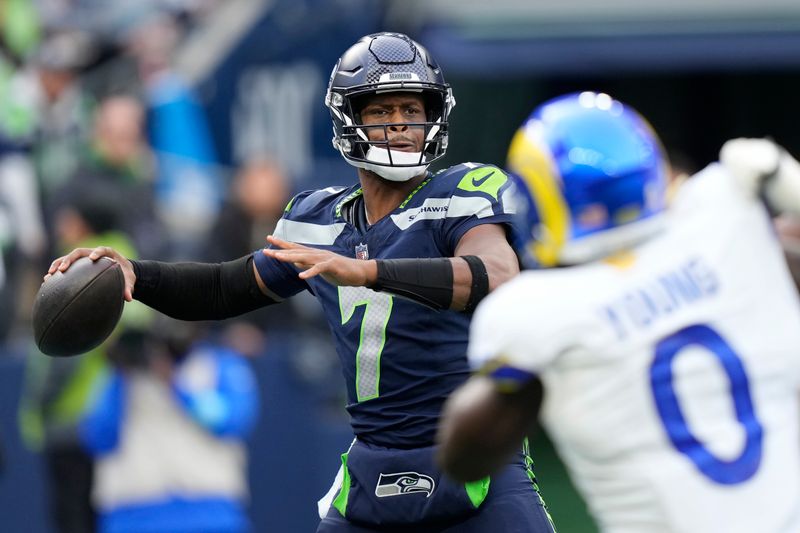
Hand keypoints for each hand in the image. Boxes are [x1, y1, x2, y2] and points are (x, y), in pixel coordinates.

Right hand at [46, 246, 135, 301]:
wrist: (121, 271)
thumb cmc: (125, 275)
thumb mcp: (129, 280)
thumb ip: (129, 288)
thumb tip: (128, 298)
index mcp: (109, 253)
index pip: (102, 250)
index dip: (97, 252)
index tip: (92, 258)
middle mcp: (93, 253)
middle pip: (79, 252)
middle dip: (69, 259)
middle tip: (62, 269)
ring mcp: (84, 257)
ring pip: (68, 257)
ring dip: (58, 264)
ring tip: (50, 275)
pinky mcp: (78, 264)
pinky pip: (65, 265)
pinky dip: (57, 271)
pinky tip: (48, 281)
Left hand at [262, 235, 376, 286]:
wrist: (360, 272)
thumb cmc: (340, 271)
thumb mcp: (320, 269)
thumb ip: (308, 265)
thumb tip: (295, 262)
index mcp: (315, 254)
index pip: (295, 248)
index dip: (281, 244)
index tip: (268, 239)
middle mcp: (318, 254)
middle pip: (296, 252)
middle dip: (280, 251)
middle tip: (266, 251)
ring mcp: (325, 259)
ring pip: (305, 257)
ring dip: (291, 258)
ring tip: (278, 258)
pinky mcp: (333, 266)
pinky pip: (319, 269)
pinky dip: (310, 272)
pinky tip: (301, 276)